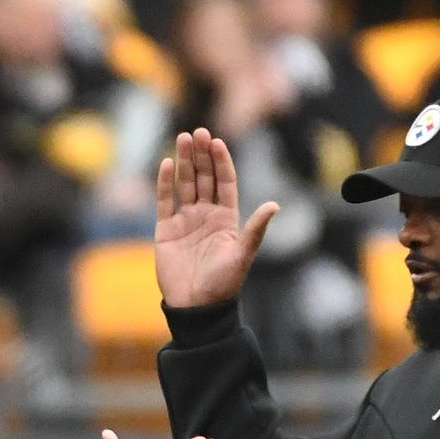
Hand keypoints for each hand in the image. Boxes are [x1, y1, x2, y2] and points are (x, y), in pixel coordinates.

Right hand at [155, 128, 277, 307]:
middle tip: (197, 132)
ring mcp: (185, 221)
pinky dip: (164, 183)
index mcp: (226, 219)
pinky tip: (166, 164)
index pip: (224, 182)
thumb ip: (255, 229)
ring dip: (183, 161)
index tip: (217, 142)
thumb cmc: (222, 285)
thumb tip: (275, 205)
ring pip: (184, 184)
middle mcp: (205, 215)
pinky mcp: (165, 230)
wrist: (195, 307)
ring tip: (182, 138)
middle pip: (204, 177)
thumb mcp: (242, 255)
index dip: (221, 161)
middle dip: (201, 154)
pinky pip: (164, 202)